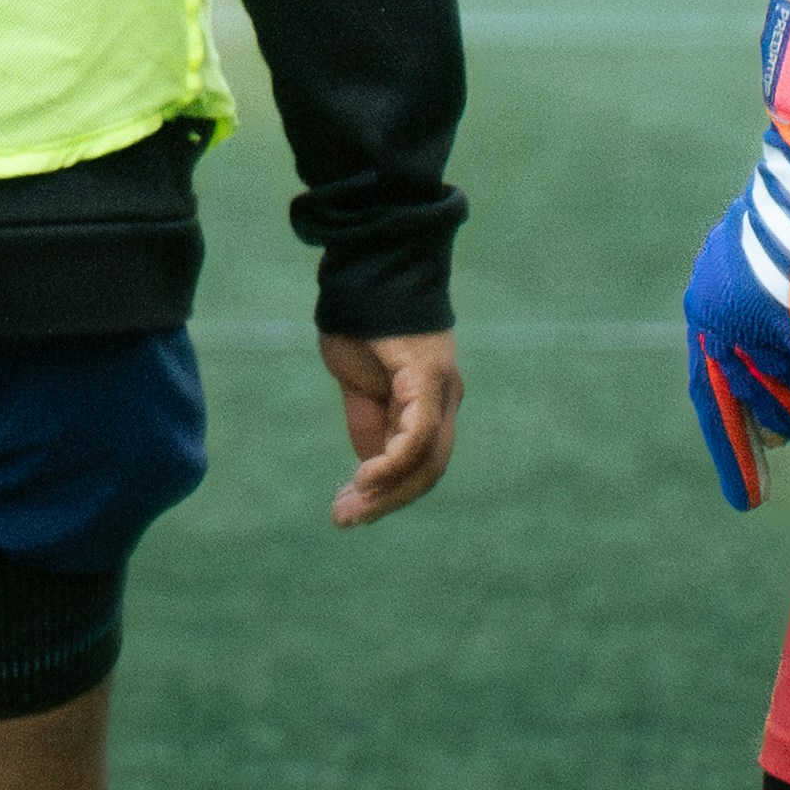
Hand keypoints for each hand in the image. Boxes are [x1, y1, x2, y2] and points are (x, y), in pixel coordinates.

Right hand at [316, 326, 460, 524]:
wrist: (366, 270)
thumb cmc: (361, 320)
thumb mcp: (359, 385)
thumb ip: (369, 422)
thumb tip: (370, 466)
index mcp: (429, 402)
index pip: (419, 462)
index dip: (387, 492)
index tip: (347, 509)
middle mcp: (445, 400)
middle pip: (427, 470)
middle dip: (385, 502)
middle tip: (344, 519)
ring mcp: (441, 390)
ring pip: (426, 461)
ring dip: (386, 493)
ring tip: (348, 509)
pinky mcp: (429, 379)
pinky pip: (417, 435)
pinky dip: (392, 463)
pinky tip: (365, 479)